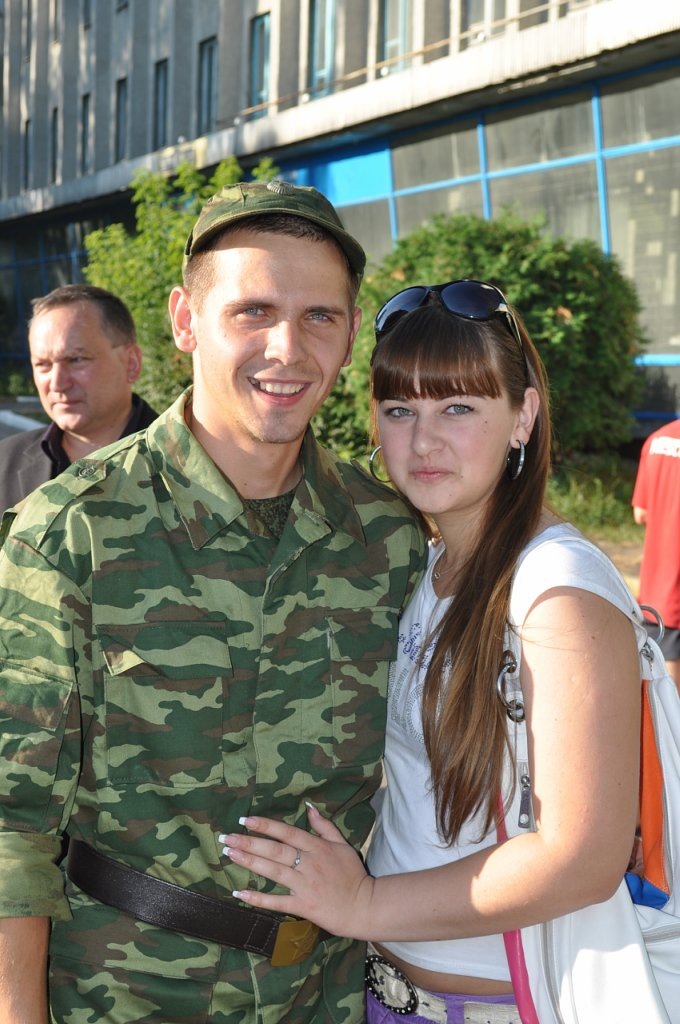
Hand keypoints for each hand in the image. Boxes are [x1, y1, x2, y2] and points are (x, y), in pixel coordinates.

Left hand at [218, 803, 374, 938]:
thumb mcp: (342, 845)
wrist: (364, 906)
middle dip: (249, 842)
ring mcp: (304, 885)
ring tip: (229, 855)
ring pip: (273, 871)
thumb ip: (325, 826)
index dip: (266, 826)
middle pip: (275, 850)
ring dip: (249, 863)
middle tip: (227, 837)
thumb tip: (309, 807)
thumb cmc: (353, 874)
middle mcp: (308, 863)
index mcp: (317, 847)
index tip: (245, 820)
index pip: (287, 832)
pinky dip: (258, 898)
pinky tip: (240, 893)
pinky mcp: (303, 906)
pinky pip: (277, 902)